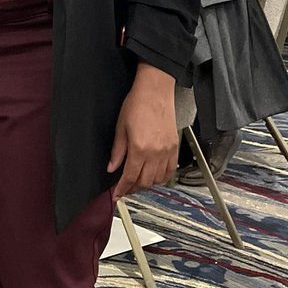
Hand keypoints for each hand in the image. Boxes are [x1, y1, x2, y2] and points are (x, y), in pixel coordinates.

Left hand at [108, 63, 177, 199]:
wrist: (155, 92)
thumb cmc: (137, 105)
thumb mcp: (120, 128)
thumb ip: (117, 151)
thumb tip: (112, 167)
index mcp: (140, 148)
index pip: (130, 177)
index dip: (122, 189)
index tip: (117, 195)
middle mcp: (156, 153)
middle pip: (145, 182)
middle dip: (133, 189)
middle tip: (125, 189)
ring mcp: (167, 151)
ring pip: (158, 179)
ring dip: (147, 184)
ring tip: (138, 182)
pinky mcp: (175, 148)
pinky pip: (170, 171)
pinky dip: (162, 178)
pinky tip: (154, 176)